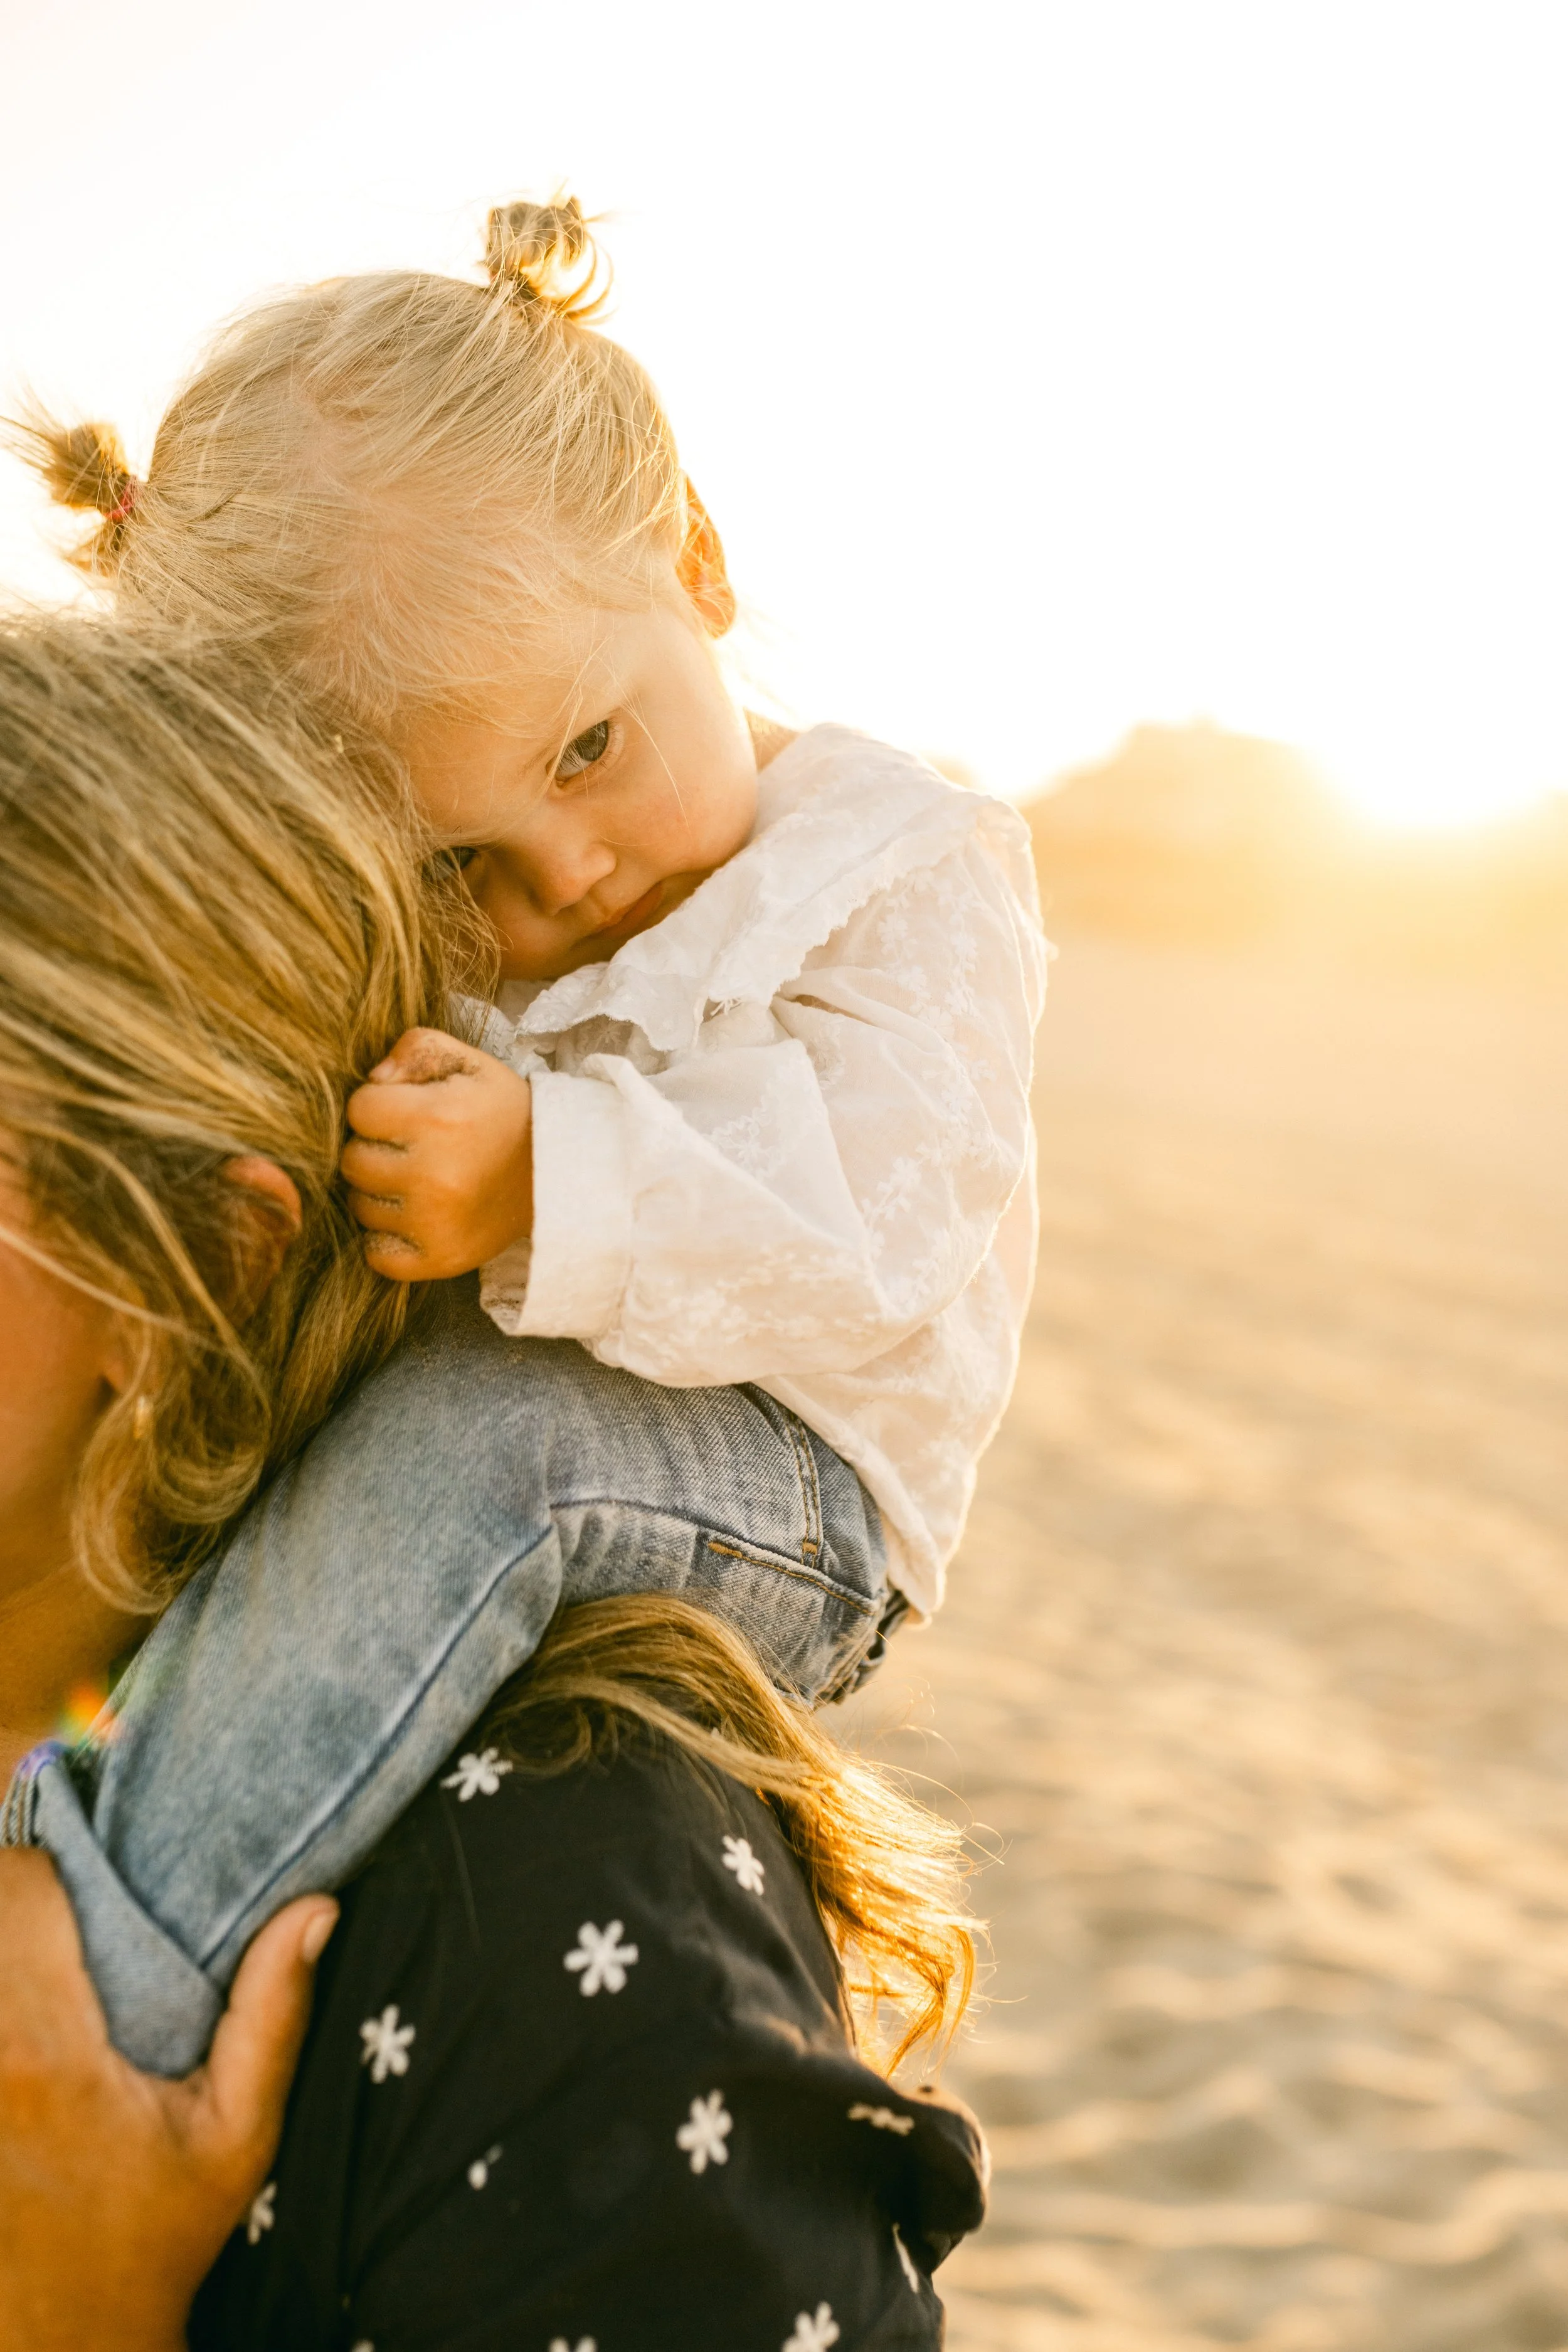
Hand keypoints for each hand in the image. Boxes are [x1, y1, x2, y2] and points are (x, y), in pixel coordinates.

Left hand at [0, 1850, 334, 2351]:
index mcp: (47, 2052)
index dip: (52, 1867)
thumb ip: (271, 2015)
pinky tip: (25, 2003)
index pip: (18, 1894)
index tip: (94, 1881)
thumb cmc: (159, 2230)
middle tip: (66, 1907)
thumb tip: (314, 1908)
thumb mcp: (239, 2132)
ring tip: (42, 1950)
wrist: (67, 2331)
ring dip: (4, 1940)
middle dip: (18, 1896)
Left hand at [342, 1028, 534, 1280]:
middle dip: (374, 1148)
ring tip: (416, 1181)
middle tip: (409, 1148)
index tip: (405, 1112)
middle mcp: (434, 1175)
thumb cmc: (503, 1113)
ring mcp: (435, 1224)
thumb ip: (416, 1048)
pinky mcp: (440, 1260)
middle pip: (353, 1161)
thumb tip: (373, 1079)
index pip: (359, 1110)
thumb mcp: (470, 1064)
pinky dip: (385, 1238)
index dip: (378, 1105)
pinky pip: (377, 1255)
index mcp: (438, 1119)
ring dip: (379, 1193)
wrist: (555, 1173)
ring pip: (361, 1207)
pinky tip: (411, 1217)